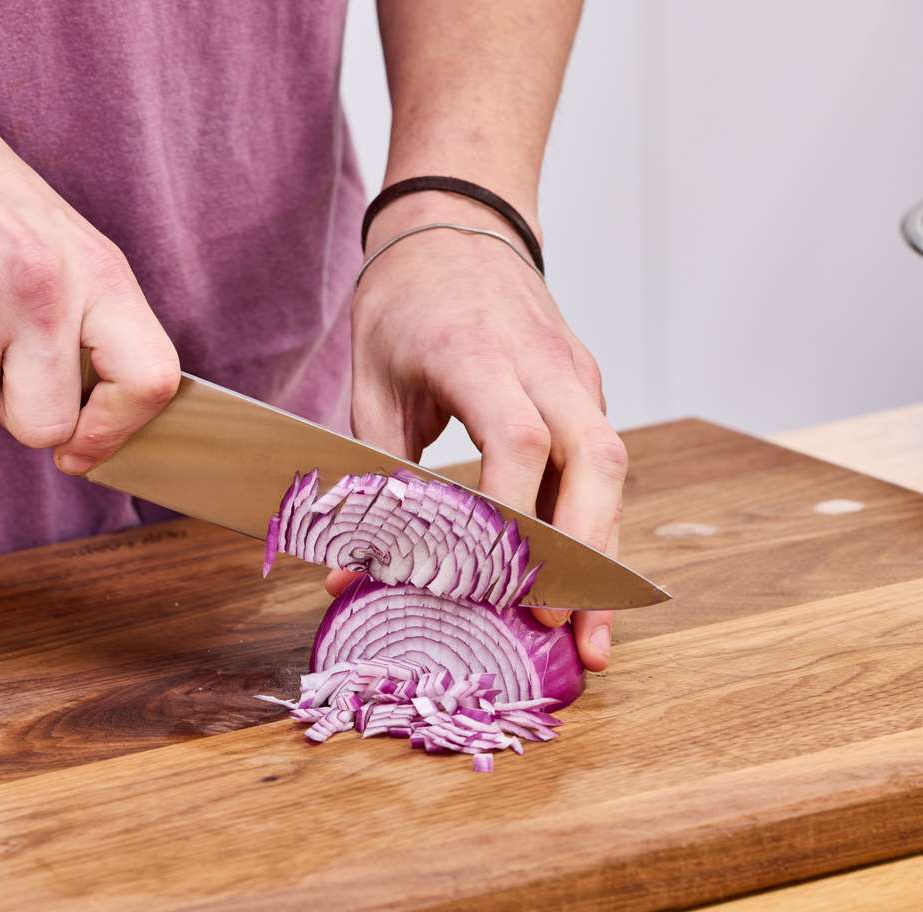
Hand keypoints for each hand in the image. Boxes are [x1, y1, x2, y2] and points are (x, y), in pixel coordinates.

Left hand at [336, 192, 626, 671]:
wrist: (457, 223)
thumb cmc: (404, 302)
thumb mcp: (368, 381)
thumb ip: (368, 476)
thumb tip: (352, 574)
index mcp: (479, 354)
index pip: (521, 440)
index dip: (517, 516)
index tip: (502, 584)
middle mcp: (544, 364)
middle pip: (595, 461)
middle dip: (584, 555)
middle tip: (567, 633)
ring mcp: (576, 374)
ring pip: (612, 468)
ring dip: (604, 555)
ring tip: (591, 637)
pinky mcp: (586, 388)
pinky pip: (602, 463)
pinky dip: (595, 526)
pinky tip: (579, 585)